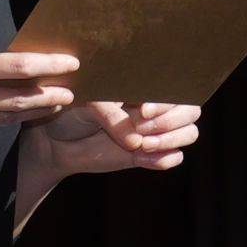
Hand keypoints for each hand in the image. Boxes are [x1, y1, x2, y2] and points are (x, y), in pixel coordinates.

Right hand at [0, 40, 79, 137]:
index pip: (13, 66)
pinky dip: (0, 115)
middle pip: (16, 98)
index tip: (69, 62)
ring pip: (3, 115)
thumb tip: (2, 65)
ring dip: (31, 110)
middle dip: (48, 95)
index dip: (45, 64)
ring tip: (55, 103)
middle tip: (73, 91)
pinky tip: (15, 110)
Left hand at [19, 100, 200, 174]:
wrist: (56, 141)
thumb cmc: (71, 111)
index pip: (176, 88)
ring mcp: (155, 131)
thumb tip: (136, 141)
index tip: (142, 110)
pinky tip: (143, 158)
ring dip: (171, 140)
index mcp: (145, 86)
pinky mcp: (149, 155)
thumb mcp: (87, 104)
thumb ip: (111, 116)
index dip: (167, 101)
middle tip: (141, 131)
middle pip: (191, 111)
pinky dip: (166, 159)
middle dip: (170, 122)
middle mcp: (156, 107)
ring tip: (143, 146)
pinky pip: (175, 157)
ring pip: (190, 133)